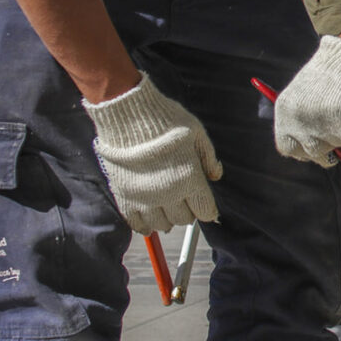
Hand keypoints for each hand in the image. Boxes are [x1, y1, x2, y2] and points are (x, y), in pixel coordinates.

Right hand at [83, 72, 222, 235]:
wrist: (127, 115)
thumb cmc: (165, 120)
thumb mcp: (197, 133)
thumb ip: (208, 158)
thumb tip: (216, 176)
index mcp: (189, 178)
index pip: (205, 211)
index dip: (207, 208)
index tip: (204, 203)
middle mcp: (167, 193)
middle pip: (184, 220)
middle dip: (188, 211)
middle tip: (185, 198)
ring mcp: (144, 197)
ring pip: (162, 225)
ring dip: (167, 218)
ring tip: (167, 204)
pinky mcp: (124, 197)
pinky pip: (136, 224)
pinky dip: (144, 224)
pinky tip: (149, 216)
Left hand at [275, 34, 340, 165]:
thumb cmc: (328, 72)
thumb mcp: (302, 93)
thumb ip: (302, 120)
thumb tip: (310, 148)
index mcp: (285, 114)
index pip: (287, 148)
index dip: (302, 150)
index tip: (313, 147)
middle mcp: (300, 124)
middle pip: (314, 153)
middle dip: (328, 150)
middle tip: (338, 135)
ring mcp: (322, 127)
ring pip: (339, 143)